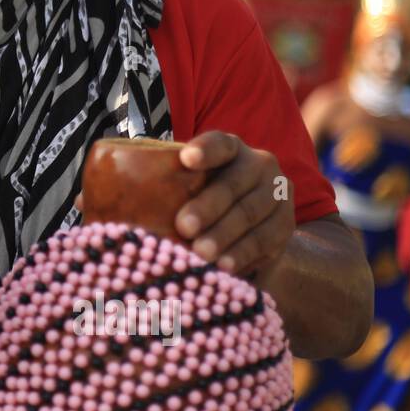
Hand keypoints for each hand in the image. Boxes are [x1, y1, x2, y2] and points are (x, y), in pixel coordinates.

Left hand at [175, 131, 295, 277]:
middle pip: (233, 184)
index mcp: (230, 148)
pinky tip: (224, 266)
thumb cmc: (199, 199)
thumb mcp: (186, 185)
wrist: (248, 222)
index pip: (218, 144)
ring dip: (224, 235)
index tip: (185, 159)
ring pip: (250, 213)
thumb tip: (123, 195)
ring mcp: (277, 193)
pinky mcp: (285, 223)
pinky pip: (266, 240)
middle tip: (183, 227)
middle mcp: (259, 164)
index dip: (204, 150)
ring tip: (201, 253)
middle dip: (207, 206)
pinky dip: (242, 254)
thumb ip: (166, 186)